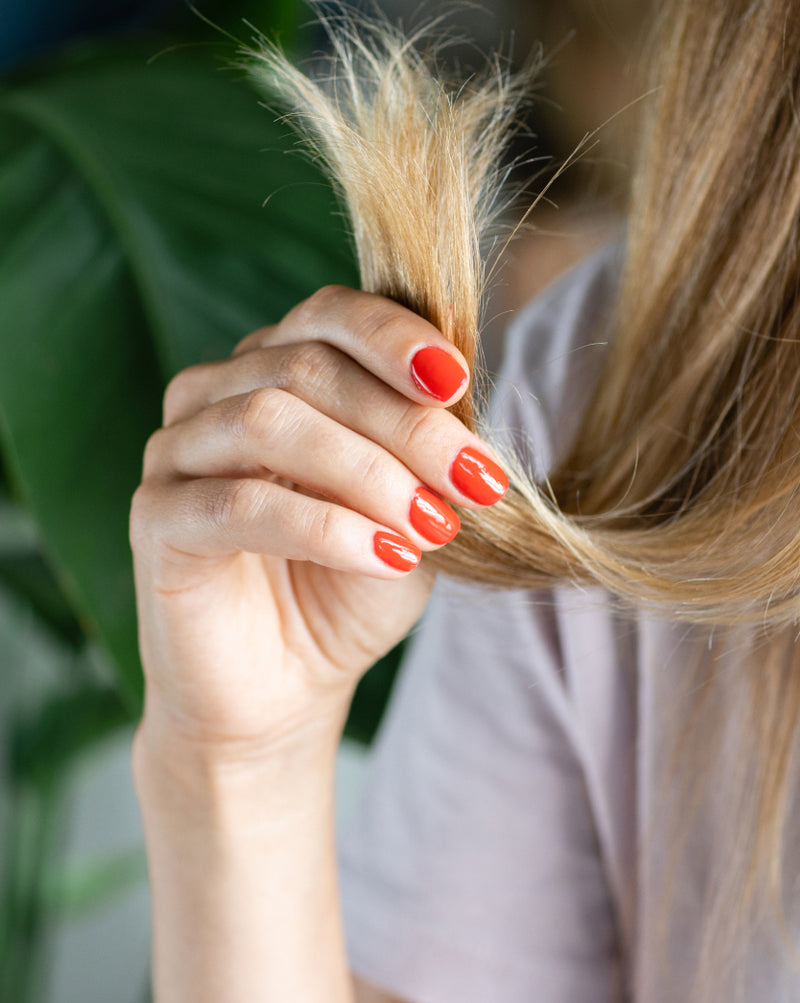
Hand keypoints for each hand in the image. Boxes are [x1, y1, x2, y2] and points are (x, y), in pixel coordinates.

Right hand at [129, 285, 507, 762]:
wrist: (287, 687)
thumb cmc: (351, 584)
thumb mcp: (412, 504)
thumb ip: (427, 443)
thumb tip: (463, 378)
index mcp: (277, 367)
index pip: (329, 315)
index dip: (395, 337)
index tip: (460, 383)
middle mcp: (217, 394)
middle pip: (308, 367)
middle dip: (406, 423)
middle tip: (476, 480)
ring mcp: (177, 451)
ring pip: (270, 422)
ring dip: (368, 472)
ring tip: (432, 525)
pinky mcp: (156, 518)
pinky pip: (238, 505)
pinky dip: (324, 527)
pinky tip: (387, 557)